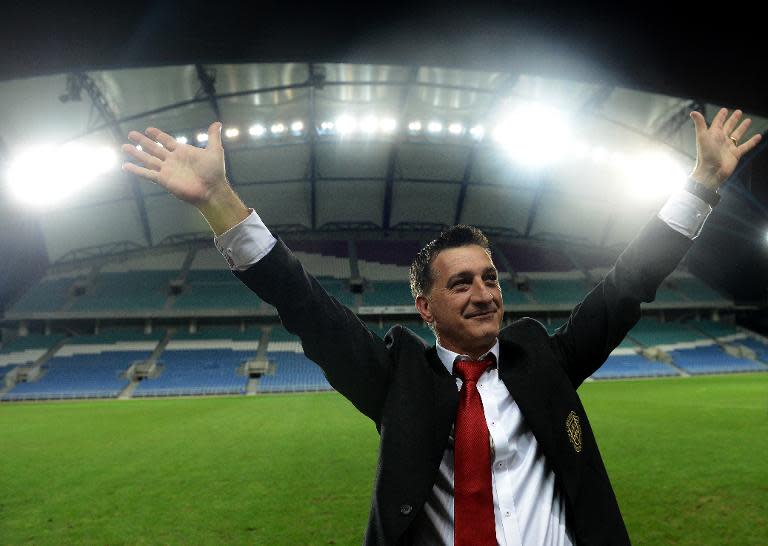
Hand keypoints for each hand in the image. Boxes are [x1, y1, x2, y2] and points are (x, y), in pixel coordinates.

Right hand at [122, 122, 248, 234]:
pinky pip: (147, 174)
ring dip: (136, 153)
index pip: (166, 141)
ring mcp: (167, 170)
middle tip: (130, 134)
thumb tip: (217, 123)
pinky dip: (136, 170)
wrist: (212, 190)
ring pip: (148, 159)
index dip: (157, 135)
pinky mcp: (164, 180)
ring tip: (124, 146)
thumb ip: (213, 137)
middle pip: (154, 148)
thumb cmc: (214, 172)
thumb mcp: (215, 151)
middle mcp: (172, 160)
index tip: (148, 129)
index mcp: (182, 152)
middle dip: (142, 141)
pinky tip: (126, 166)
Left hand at [689, 108, 761, 189]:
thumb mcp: (702, 137)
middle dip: (733, 119)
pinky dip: (752, 141)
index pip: (717, 122)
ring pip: (737, 135)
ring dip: (742, 128)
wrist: (710, 173)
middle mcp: (721, 140)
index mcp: (713, 135)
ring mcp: (728, 147)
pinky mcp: (735, 155)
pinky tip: (758, 136)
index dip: (721, 116)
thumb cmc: (705, 155)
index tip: (725, 110)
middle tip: (739, 112)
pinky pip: (746, 146)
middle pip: (728, 127)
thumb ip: (700, 124)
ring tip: (748, 120)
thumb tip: (693, 112)